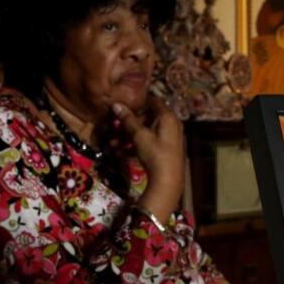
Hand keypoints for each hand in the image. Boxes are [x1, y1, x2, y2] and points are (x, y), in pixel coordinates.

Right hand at [112, 98, 184, 221]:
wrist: (168, 181)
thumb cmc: (155, 153)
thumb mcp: (139, 135)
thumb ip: (128, 119)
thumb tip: (116, 104)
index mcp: (167, 117)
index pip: (153, 101)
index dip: (137, 103)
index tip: (123, 107)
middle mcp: (170, 124)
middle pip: (147, 119)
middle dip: (128, 124)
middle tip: (114, 128)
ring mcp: (168, 138)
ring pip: (145, 133)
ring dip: (128, 137)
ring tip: (113, 145)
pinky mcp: (164, 150)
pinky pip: (149, 143)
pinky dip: (136, 146)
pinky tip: (120, 154)